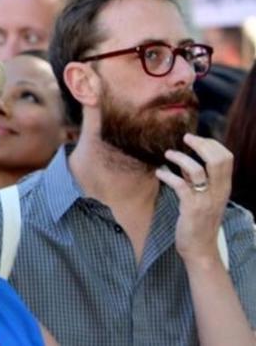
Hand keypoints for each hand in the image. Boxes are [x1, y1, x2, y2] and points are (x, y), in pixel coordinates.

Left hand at [155, 134, 233, 264]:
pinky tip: (159, 173)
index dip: (211, 144)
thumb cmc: (199, 221)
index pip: (227, 158)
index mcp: (224, 187)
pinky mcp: (191, 208)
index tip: (196, 139)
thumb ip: (198, 180)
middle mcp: (219, 191)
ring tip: (168, 154)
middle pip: (218, 160)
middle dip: (201, 144)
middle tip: (186, 138)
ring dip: (180, 158)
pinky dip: (168, 175)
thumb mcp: (204, 197)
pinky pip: (180, 185)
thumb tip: (187, 159)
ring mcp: (206, 200)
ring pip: (198, 170)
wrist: (200, 249)